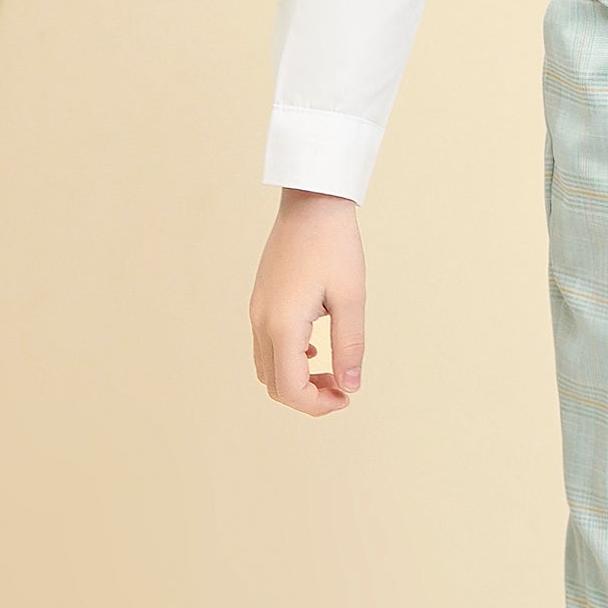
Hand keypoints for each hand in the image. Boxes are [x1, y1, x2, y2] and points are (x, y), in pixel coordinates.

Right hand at [250, 188, 365, 412]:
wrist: (312, 203)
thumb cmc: (335, 245)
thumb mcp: (352, 297)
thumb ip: (350, 346)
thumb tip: (350, 387)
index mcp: (282, 324)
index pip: (290, 389)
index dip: (318, 405)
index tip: (347, 396)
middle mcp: (261, 322)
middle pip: (275, 385)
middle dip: (308, 396)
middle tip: (343, 387)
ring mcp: (256, 311)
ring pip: (267, 368)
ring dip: (297, 379)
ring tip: (332, 368)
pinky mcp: (260, 301)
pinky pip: (266, 346)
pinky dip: (288, 359)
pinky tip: (315, 348)